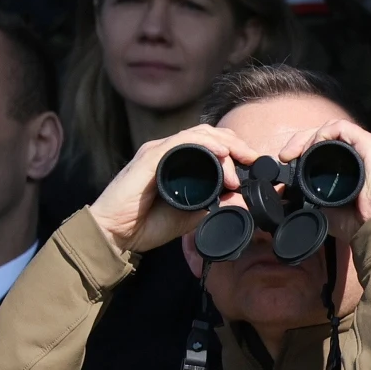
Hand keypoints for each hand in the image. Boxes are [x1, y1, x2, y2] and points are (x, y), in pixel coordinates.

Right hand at [89, 125, 256, 252]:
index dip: (237, 150)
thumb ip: (213, 204)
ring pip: (198, 134)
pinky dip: (204, 145)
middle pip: (210, 134)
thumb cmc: (146, 224)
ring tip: (242, 160)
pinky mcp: (149, 158)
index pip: (213, 145)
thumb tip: (240, 197)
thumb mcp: (191, 215)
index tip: (256, 164)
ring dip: (225, 145)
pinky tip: (221, 154)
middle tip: (253, 161)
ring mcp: (159, 152)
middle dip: (237, 145)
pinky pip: (180, 142)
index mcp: (179, 162)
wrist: (114, 234)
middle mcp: (169, 152)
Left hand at [278, 120, 370, 240]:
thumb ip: (317, 200)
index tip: (288, 162)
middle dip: (303, 140)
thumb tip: (293, 198)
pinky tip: (312, 147)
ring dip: (310, 136)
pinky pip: (343, 128)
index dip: (306, 148)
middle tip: (286, 155)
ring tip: (295, 152)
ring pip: (334, 128)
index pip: (331, 145)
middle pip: (330, 134)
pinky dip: (323, 133)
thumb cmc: (364, 224)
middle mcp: (368, 152)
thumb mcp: (333, 210)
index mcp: (362, 164)